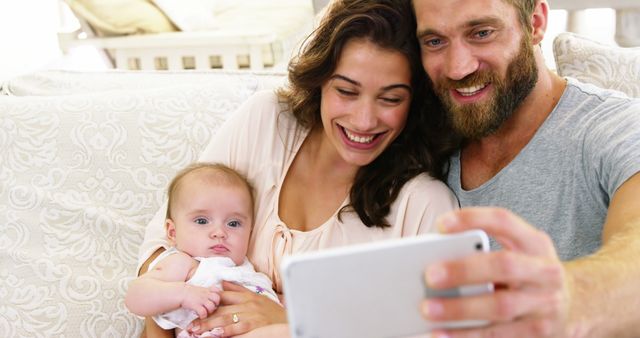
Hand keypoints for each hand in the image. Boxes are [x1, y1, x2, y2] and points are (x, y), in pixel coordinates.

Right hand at [182, 284, 220, 318]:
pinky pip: (203, 312)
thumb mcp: (199, 289)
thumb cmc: (189, 293)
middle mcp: (205, 294)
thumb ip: (206, 292)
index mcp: (206, 290)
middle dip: (216, 304)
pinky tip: (201, 316)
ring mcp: (201, 299)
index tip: (214, 300)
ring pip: (211, 306)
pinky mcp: (196, 305)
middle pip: (217, 298)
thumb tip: (211, 297)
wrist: (179, 293)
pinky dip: (203, 316)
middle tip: (211, 308)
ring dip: (210, 311)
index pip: (217, 290)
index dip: (217, 295)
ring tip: (206, 313)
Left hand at [189, 281, 286, 336]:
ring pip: (226, 319)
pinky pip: (238, 328)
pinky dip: (226, 332)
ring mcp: (251, 314)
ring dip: (209, 326)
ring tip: (196, 332)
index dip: (207, 302)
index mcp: (246, 296)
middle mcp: (247, 303)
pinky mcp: (256, 325)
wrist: (291, 321)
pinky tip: (215, 334)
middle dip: (204, 318)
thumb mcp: (256, 297)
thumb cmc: (272, 312)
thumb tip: (220, 282)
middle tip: (189, 326)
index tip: (194, 308)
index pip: (223, 296)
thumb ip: (237, 289)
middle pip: (221, 310)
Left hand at [423, 207, 570, 337]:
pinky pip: (499, 336)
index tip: (441, 224)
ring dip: (460, 309)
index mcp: (535, 243)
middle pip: (503, 266)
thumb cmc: (526, 275)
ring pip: (500, 307)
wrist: (573, 306)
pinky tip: (441, 335)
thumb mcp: (516, 253)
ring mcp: (545, 305)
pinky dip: (467, 336)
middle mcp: (545, 272)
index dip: (473, 218)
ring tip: (427, 309)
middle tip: (429, 276)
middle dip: (464, 270)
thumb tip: (433, 260)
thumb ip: (482, 251)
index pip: (504, 221)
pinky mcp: (538, 334)